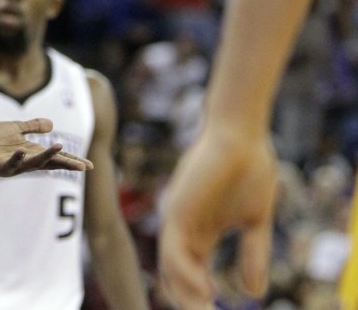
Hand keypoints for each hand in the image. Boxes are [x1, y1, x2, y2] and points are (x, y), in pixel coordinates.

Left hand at [0, 118, 92, 176]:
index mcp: (31, 153)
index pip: (55, 158)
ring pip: (33, 164)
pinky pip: (9, 164)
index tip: (89, 165)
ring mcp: (12, 165)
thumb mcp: (15, 129)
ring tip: (59, 148)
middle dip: (66, 164)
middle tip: (84, 167)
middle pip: (50, 164)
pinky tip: (22, 151)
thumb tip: (52, 124)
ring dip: (46, 157)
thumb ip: (31, 126)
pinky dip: (16, 158)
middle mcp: (25, 161)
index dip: (71, 161)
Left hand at [159, 129, 277, 309]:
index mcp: (198, 232)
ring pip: (170, 268)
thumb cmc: (249, 169)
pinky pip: (174, 249)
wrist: (241, 134)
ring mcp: (177, 218)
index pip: (190, 275)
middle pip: (175, 276)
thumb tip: (253, 293)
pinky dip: (186, 273)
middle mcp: (181, 228)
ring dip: (186, 295)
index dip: (199, 298)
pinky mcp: (178, 209)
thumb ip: (252, 255)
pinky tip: (205, 290)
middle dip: (189, 302)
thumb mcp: (255, 221)